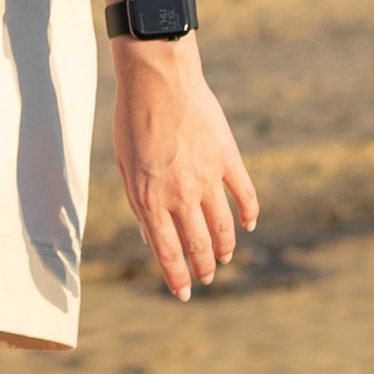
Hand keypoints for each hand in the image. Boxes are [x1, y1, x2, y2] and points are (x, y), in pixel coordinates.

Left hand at [111, 45, 257, 301]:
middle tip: (206, 279)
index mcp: (149, 198)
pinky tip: (249, 225)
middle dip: (203, 269)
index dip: (176, 278)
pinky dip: (249, 213)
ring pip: (224, 227)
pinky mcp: (228, 158)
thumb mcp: (124, 165)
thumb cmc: (132, 120)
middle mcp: (180, 194)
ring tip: (223, 258)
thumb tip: (150, 235)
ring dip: (225, 247)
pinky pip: (244, 195)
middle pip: (198, 245)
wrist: (157, 78)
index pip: (166, 251)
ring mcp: (207, 177)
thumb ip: (139, 203)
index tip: (183, 295)